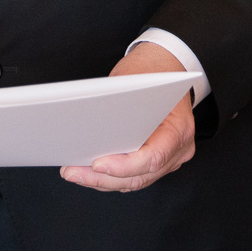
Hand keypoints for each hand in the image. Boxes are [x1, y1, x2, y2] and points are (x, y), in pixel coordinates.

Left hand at [60, 42, 196, 191]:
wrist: (168, 69)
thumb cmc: (150, 73)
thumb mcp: (134, 82)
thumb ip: (118, 106)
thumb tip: (87, 125)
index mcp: (178, 129)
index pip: (152, 158)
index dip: (123, 166)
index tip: (96, 165)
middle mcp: (179, 150)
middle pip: (139, 176)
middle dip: (103, 178)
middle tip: (72, 172)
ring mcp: (171, 159)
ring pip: (135, 181)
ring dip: (102, 181)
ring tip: (74, 173)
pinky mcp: (158, 162)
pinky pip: (135, 176)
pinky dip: (111, 177)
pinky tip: (88, 172)